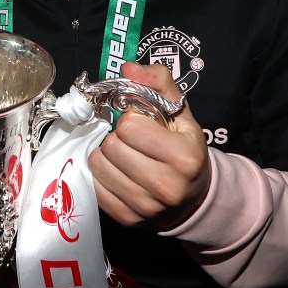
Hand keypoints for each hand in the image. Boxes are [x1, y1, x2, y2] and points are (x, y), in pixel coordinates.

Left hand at [89, 61, 209, 230]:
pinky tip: (117, 172)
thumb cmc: (184, 148)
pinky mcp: (127, 219)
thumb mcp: (180, 113)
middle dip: (117, 137)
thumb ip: (157, 83)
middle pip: (112, 146)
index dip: (131, 119)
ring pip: (98, 165)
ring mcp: (146, 207)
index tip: (142, 124)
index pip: (130, 126)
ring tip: (123, 155)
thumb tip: (127, 68)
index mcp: (184, 157)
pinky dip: (101, 175)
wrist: (193, 199)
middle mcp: (166, 186)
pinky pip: (94, 187)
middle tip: (130, 141)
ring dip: (106, 155)